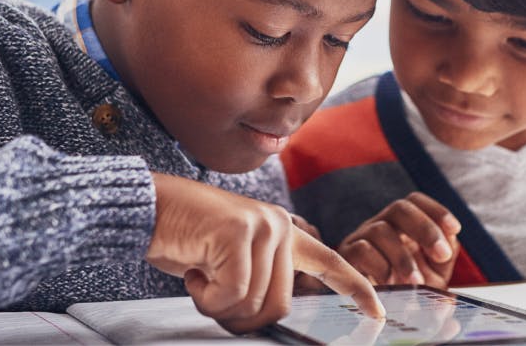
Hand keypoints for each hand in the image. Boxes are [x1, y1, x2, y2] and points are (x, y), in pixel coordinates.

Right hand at [145, 173, 383, 333]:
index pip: (330, 262)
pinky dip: (206, 298)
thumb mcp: (228, 262)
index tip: (379, 313)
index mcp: (283, 233)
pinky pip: (232, 295)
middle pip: (279, 307)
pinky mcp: (239, 233)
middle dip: (241, 317)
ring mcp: (263, 227)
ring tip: (197, 276)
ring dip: (217, 306)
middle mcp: (280, 227)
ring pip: (254, 304)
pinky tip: (191, 272)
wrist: (146, 208)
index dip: (356, 290)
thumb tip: (268, 317)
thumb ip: (257, 279)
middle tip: (209, 296)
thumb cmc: (183, 239)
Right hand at [338, 192, 461, 287]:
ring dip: (404, 257)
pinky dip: (382, 268)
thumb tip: (451, 243)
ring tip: (416, 283)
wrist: (374, 316)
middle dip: (426, 229)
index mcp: (401, 226)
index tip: (455, 229)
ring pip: (381, 230)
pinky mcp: (346, 257)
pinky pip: (362, 251)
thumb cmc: (405, 291)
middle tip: (442, 255)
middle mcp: (380, 226)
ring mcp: (360, 239)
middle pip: (400, 208)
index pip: (415, 202)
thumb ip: (443, 257)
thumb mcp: (431, 275)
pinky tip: (391, 286)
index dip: (436, 210)